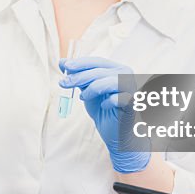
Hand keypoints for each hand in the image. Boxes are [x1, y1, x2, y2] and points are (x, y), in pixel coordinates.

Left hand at [59, 57, 147, 172]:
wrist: (115, 132)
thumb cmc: (103, 109)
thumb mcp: (87, 90)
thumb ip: (78, 76)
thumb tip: (62, 62)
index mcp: (116, 68)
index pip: (97, 61)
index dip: (80, 63)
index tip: (65, 67)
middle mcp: (126, 75)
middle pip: (100, 71)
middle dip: (79, 76)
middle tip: (63, 83)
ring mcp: (131, 88)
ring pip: (109, 81)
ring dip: (92, 88)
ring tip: (82, 97)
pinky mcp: (132, 103)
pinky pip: (119, 98)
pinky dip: (108, 102)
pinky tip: (103, 106)